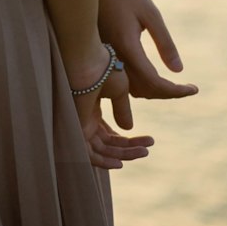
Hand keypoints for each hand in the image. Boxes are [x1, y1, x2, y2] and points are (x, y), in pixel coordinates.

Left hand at [66, 40, 154, 169]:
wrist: (88, 62)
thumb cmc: (101, 69)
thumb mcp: (119, 91)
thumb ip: (123, 110)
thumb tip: (129, 129)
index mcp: (93, 110)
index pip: (110, 135)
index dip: (129, 141)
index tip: (149, 140)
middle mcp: (86, 119)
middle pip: (108, 145)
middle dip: (130, 149)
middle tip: (148, 149)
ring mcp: (81, 125)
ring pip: (102, 151)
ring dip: (123, 155)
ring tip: (144, 152)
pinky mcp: (77, 129)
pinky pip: (89, 154)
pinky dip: (104, 162)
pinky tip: (121, 162)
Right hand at [97, 0, 199, 123]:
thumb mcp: (150, 12)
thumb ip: (164, 42)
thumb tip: (178, 71)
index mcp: (127, 46)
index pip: (154, 83)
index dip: (176, 91)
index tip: (194, 88)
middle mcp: (112, 55)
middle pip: (142, 90)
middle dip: (166, 93)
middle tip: (185, 88)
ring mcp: (103, 55)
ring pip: (128, 88)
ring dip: (150, 90)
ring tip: (169, 83)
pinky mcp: (100, 51)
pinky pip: (118, 78)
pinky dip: (136, 83)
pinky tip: (147, 73)